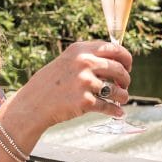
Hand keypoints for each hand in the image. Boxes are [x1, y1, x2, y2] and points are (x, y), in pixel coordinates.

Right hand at [12, 40, 132, 131]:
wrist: (33, 104)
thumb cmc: (51, 83)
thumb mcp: (67, 61)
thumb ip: (88, 57)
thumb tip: (116, 61)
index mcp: (80, 50)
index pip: (114, 48)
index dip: (125, 58)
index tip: (128, 66)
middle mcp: (83, 63)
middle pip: (119, 69)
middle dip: (126, 78)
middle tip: (124, 85)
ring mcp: (84, 82)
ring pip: (117, 90)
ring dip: (123, 96)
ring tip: (122, 99)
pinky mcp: (85, 102)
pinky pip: (108, 107)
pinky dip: (115, 111)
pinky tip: (118, 112)